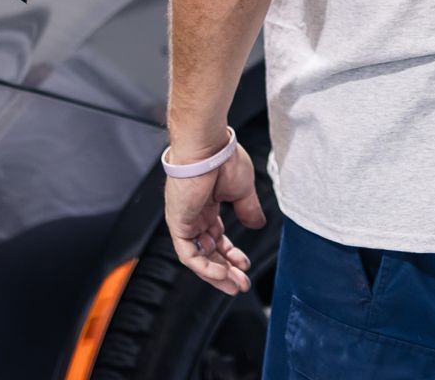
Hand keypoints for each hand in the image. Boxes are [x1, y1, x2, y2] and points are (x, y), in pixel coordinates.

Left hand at [164, 140, 263, 294]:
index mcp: (207, 204)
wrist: (207, 148)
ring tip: (234, 285)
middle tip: (241, 284)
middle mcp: (194, 213)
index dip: (231, 254)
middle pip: (208, 251)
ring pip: (198, 257)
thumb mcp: (243, 190)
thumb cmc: (223, 159)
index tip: (245, 264)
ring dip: (216, 274)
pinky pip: (189, 254)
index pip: (217, 237)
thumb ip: (248, 210)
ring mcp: (185, 219)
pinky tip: (221, 274)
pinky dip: (204, 267)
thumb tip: (257, 225)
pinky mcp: (178, 223)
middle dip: (226, 270)